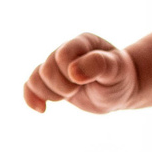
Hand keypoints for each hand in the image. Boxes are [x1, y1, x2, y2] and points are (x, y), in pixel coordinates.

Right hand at [23, 33, 139, 113]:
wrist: (120, 90)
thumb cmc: (120, 77)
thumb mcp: (117, 70)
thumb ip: (99, 64)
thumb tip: (73, 72)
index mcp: (82, 42)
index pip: (62, 55)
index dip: (70, 74)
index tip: (84, 82)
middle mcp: (67, 50)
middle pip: (47, 69)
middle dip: (63, 86)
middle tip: (79, 89)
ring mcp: (57, 66)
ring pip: (36, 78)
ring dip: (51, 93)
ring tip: (70, 94)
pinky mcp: (51, 81)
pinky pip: (30, 86)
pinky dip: (31, 98)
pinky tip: (41, 109)